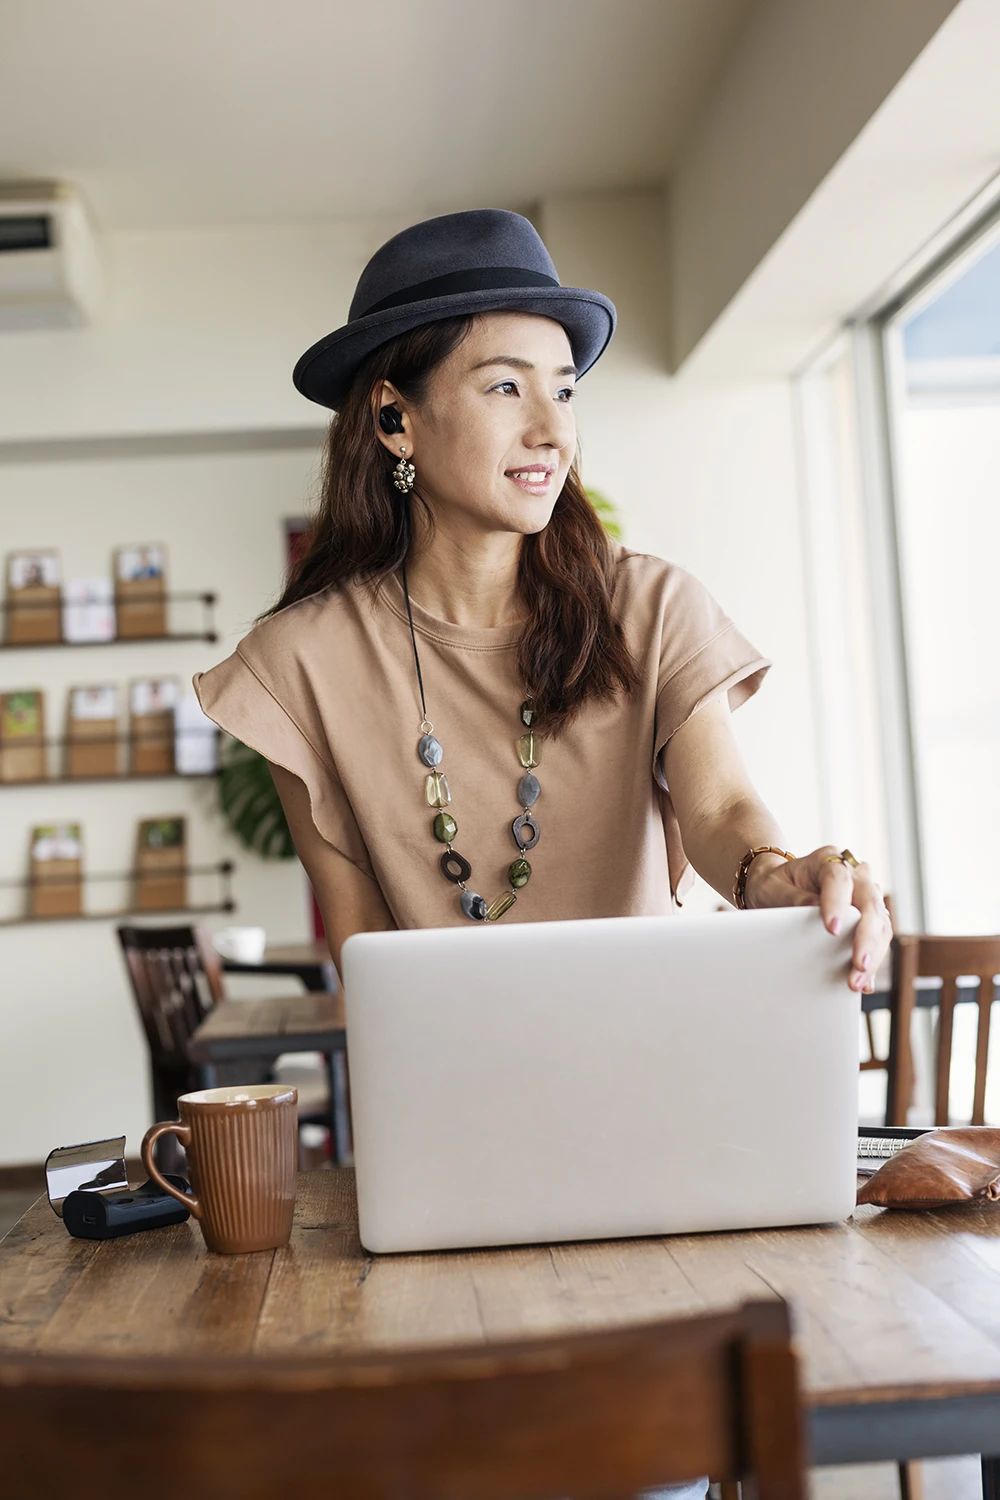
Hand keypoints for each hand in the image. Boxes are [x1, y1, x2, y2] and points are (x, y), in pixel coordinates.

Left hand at [744, 846, 892, 993]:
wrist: (779, 886)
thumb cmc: (775, 885)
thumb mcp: (772, 889)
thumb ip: (792, 899)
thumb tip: (812, 913)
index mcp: (828, 860)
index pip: (838, 878)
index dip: (837, 903)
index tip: (832, 929)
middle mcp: (854, 874)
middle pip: (870, 903)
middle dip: (866, 937)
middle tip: (857, 965)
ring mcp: (866, 895)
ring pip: (881, 923)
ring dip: (872, 955)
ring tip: (856, 982)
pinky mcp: (869, 917)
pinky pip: (879, 937)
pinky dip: (873, 960)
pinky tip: (864, 981)